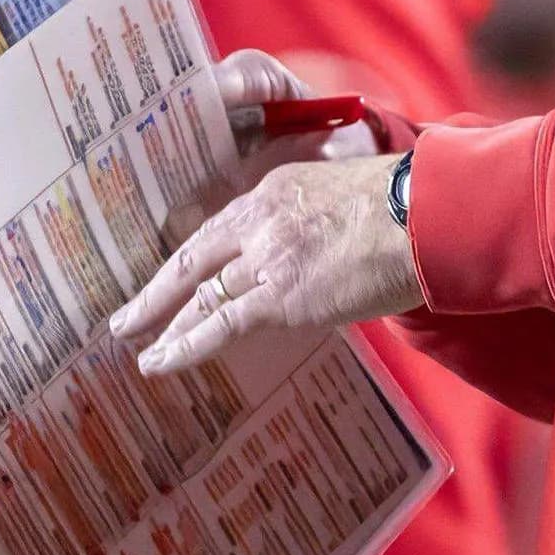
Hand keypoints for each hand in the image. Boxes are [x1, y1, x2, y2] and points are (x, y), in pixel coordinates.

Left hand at [110, 153, 423, 374]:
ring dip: (169, 327)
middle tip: (127, 318)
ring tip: (144, 351)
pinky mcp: (279, 295)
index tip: (175, 276)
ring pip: (202, 296)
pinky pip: (220, 324)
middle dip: (157, 292)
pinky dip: (186, 346)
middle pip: (195, 259)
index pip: (221, 228)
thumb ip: (320, 221)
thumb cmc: (409, 209)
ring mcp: (266, 257)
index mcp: (276, 191)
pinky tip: (161, 362)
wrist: (428, 216)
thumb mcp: (348, 195)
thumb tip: (321, 254)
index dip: (193, 257)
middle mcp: (260, 219)